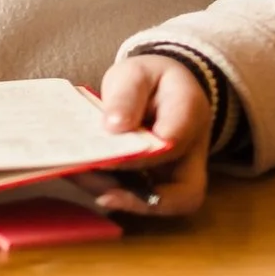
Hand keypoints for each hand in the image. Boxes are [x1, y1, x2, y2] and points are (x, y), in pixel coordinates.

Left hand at [91, 51, 214, 221]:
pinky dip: (115, 194)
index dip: (139, 157)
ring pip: (165, 202)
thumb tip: (114, 126)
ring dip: (122, 200)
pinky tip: (83, 179)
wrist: (165, 89)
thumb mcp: (137, 72)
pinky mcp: (163, 182)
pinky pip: (147, 198)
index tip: (105, 159)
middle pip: (183, 192)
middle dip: (139, 198)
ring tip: (82, 182)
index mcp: (189, 112)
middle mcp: (193, 150)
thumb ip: (128, 94)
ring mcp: (181, 171)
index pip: (172, 141)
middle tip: (100, 193)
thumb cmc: (150, 80)